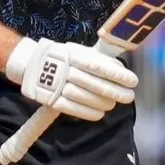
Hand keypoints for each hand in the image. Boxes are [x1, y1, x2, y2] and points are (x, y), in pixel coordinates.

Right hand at [5, 37, 137, 121]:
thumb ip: (97, 59)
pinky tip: (100, 114)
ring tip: (113, 104)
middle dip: (116, 92)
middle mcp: (66, 71)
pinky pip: (73, 109)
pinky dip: (89, 113)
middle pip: (95, 85)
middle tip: (129, 97)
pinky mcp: (52, 100)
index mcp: (74, 56)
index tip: (132, 81)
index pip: (99, 67)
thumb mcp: (78, 51)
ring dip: (104, 103)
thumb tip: (119, 68)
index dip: (118, 75)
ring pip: (86, 98)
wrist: (32, 65)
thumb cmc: (62, 57)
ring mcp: (58, 86)